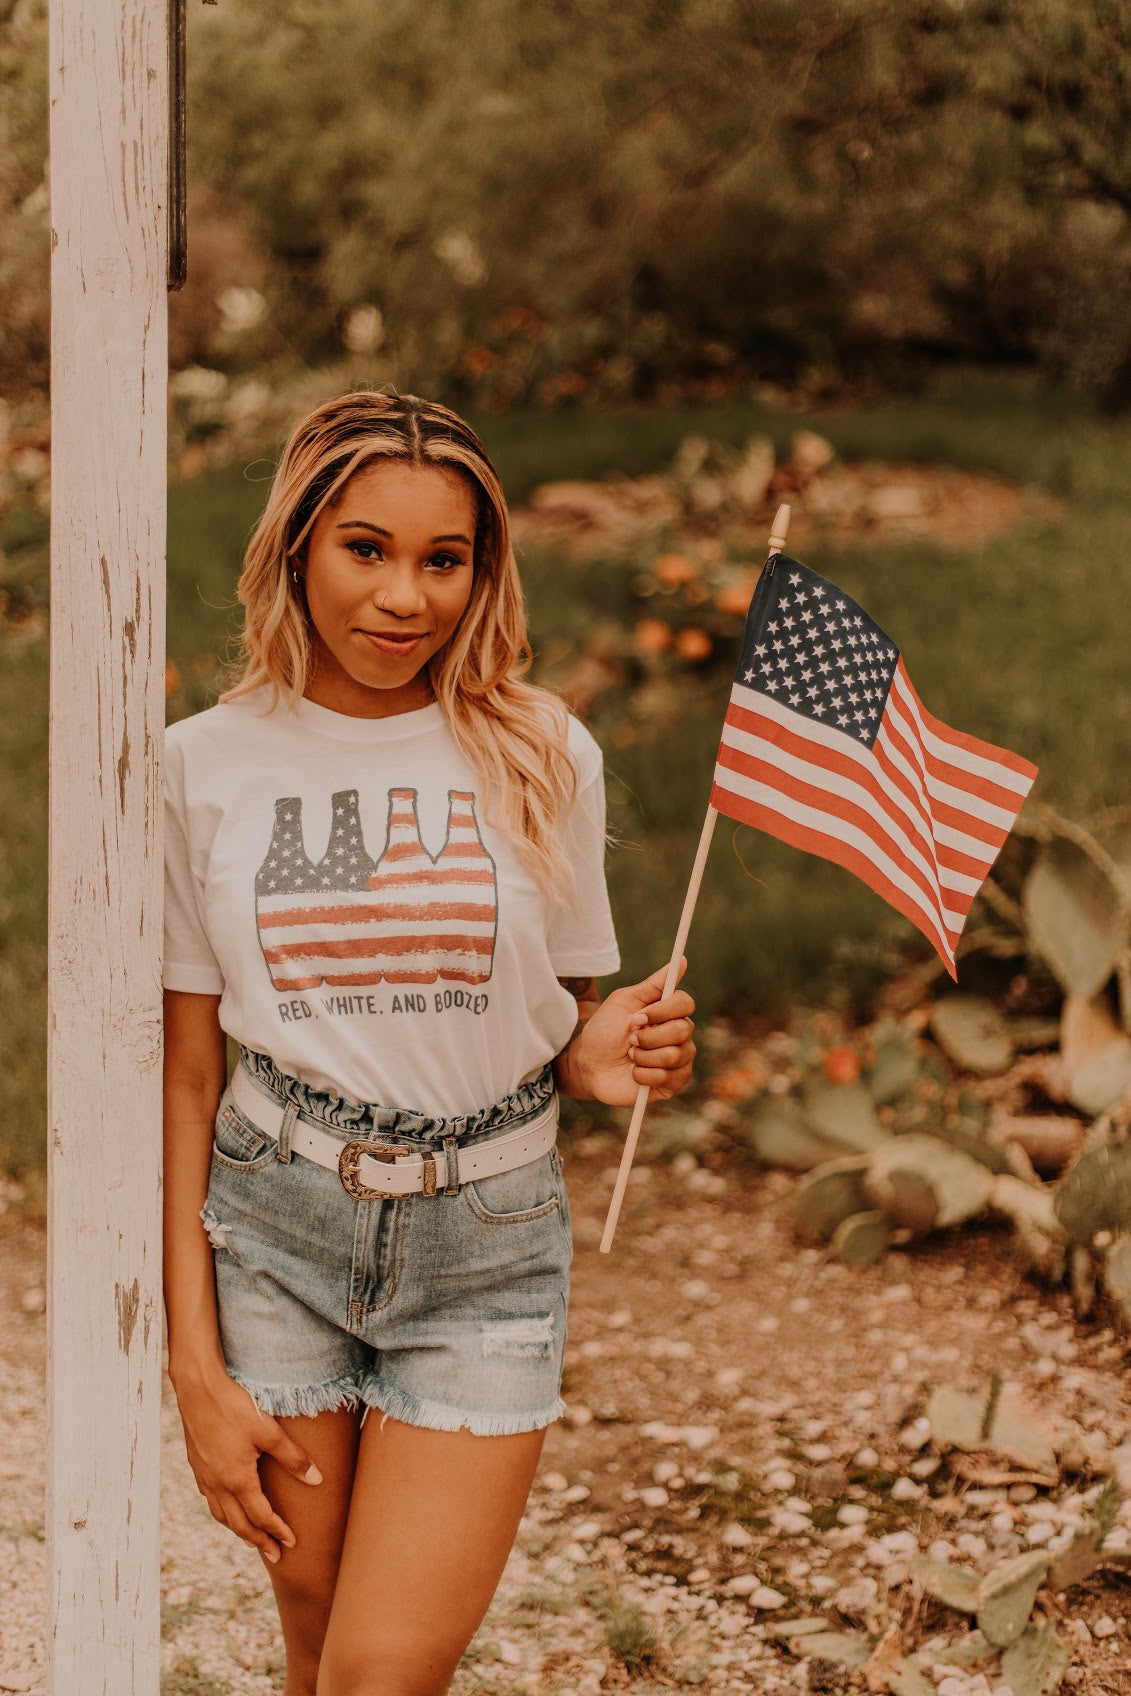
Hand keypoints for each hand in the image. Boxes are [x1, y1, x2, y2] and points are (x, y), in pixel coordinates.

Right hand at [172, 1366, 322, 1560]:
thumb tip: (316, 1480)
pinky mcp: (197, 1464)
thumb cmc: (235, 1406)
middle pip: (238, 1524)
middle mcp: (217, 1484)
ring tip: (251, 1538)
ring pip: (221, 1514)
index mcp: (237, 1480)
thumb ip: (292, 1457)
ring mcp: (204, 1476)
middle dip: (259, 1541)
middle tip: (275, 1555)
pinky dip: (222, 1510)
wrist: (198, 1388)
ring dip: (238, 1529)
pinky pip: (210, 1499)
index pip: (261, 1516)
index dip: (277, 1531)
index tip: (291, 1543)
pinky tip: (227, 1504)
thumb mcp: (269, 1431)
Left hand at [574, 958, 694, 1105]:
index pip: (686, 1003)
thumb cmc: (606, 1030)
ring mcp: (679, 1060)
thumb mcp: (624, 1001)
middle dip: (649, 1036)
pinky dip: (643, 1075)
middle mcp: (679, 1035)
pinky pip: (668, 1078)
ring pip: (675, 1055)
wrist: (589, 1064)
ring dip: (644, 1056)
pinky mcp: (672, 1084)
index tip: (637, 1017)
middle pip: (683, 1030)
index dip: (663, 1011)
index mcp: (669, 1012)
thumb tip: (681, 960)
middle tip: (631, 1039)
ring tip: (631, 1056)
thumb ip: (653, 984)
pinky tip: (634, 1073)